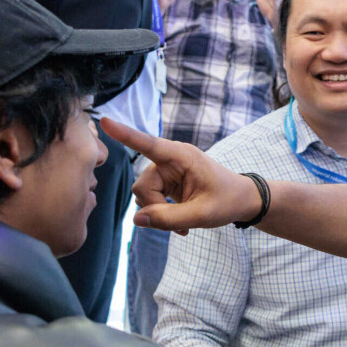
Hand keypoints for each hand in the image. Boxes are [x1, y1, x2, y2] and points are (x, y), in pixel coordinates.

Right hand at [99, 118, 261, 233]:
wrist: (242, 200)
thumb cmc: (227, 201)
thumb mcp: (202, 214)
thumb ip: (169, 218)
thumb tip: (137, 220)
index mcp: (181, 156)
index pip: (148, 144)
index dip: (125, 134)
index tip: (105, 121)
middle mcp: (170, 160)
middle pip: (142, 186)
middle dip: (155, 208)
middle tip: (180, 224)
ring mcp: (167, 171)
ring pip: (144, 195)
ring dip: (159, 214)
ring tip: (183, 224)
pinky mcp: (166, 182)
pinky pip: (150, 201)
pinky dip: (161, 215)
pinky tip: (180, 224)